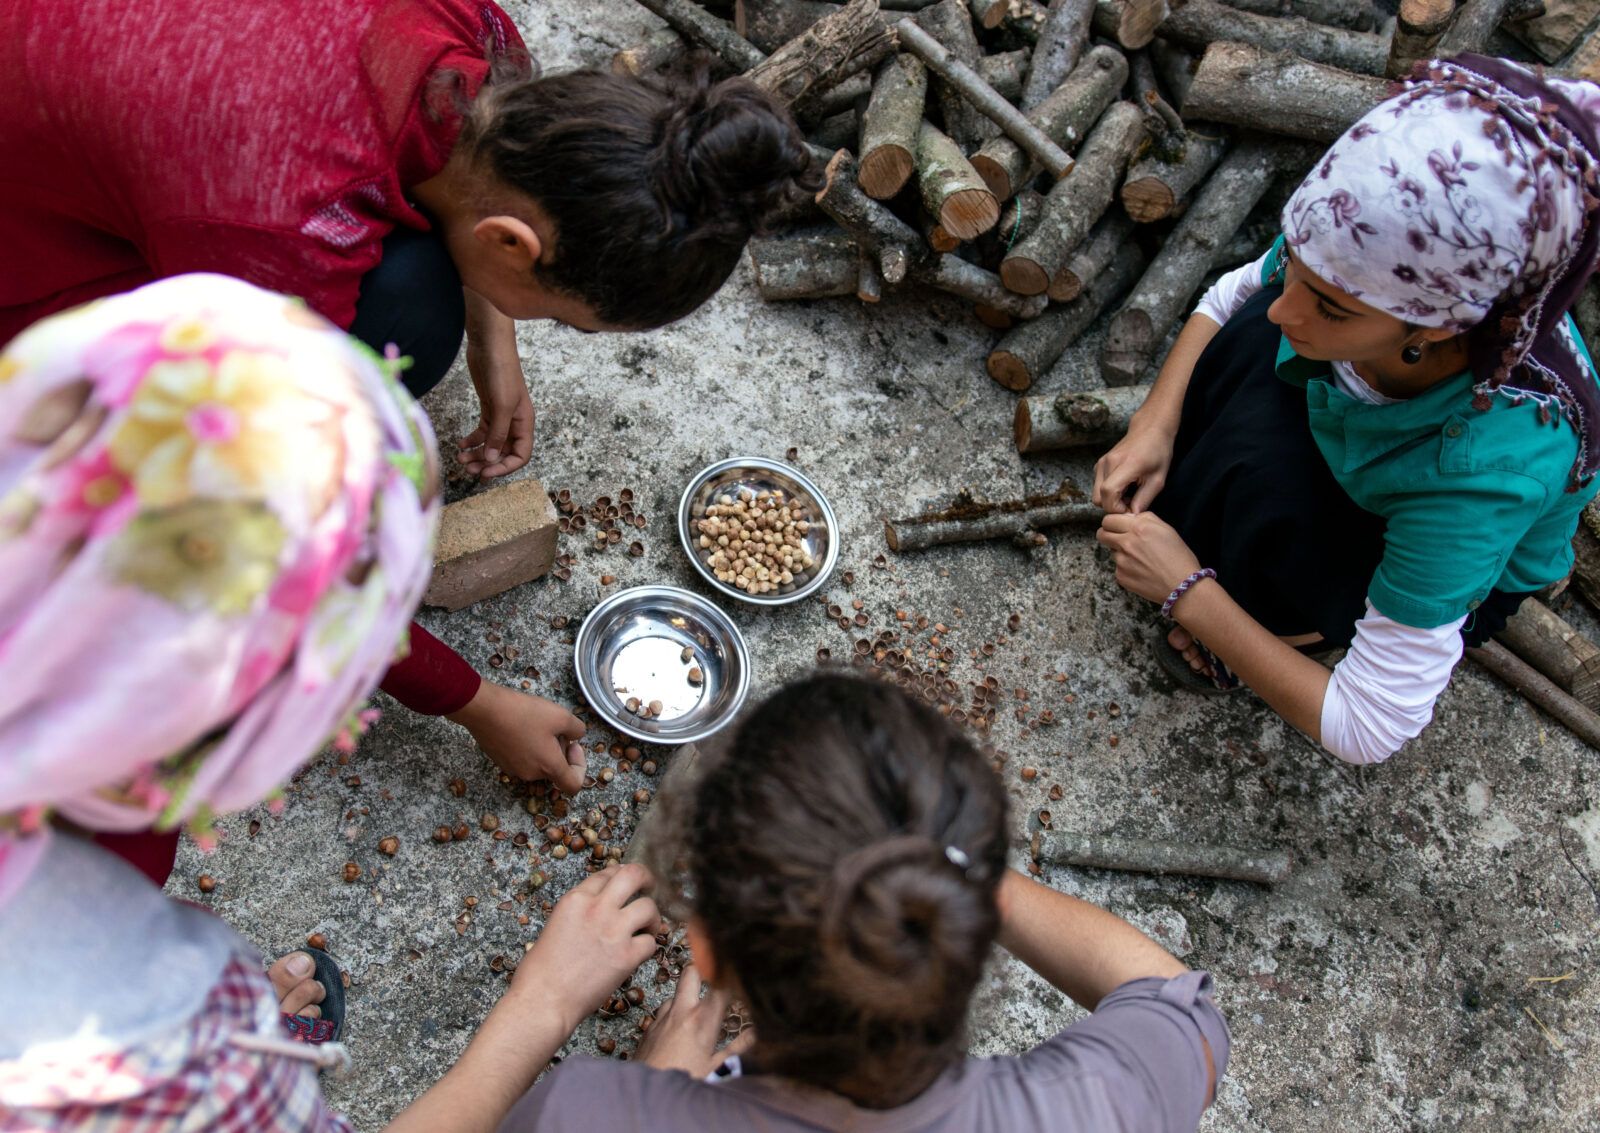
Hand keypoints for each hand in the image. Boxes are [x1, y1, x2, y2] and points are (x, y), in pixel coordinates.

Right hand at [447, 684, 587, 792]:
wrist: (484, 709)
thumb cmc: (525, 713)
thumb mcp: (561, 715)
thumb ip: (577, 729)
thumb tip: (576, 736)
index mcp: (548, 767)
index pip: (573, 785)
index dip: (580, 767)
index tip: (574, 745)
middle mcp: (531, 774)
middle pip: (554, 770)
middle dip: (560, 750)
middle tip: (555, 726)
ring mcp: (513, 769)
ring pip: (538, 762)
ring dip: (544, 747)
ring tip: (538, 723)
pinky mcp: (500, 760)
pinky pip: (522, 757)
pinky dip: (528, 746)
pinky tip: (522, 725)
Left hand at [459, 348, 533, 480]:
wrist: (489, 345)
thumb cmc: (502, 372)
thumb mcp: (501, 405)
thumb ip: (497, 433)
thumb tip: (491, 459)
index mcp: (524, 423)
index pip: (521, 455)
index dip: (505, 467)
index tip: (486, 473)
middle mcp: (514, 422)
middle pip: (504, 452)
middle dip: (487, 463)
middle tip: (468, 470)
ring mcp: (501, 416)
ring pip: (490, 444)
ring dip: (476, 454)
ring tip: (461, 459)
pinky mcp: (488, 409)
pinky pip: (481, 432)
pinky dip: (471, 440)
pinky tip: (460, 444)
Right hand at [512, 864, 660, 1028]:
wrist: (543, 1000)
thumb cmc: (540, 972)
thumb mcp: (554, 926)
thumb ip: (578, 912)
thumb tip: (595, 911)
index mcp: (575, 900)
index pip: (607, 873)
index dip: (621, 875)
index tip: (628, 884)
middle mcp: (596, 909)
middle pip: (633, 875)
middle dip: (646, 879)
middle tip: (650, 888)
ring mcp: (614, 931)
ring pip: (649, 907)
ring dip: (653, 917)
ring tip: (648, 928)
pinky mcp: (626, 956)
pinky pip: (651, 942)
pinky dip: (649, 948)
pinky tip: (640, 954)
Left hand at [637, 965, 754, 1076]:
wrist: (648, 1095)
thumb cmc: (686, 1081)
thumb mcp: (716, 1066)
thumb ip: (738, 1046)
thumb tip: (757, 1033)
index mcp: (704, 1019)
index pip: (721, 981)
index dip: (730, 971)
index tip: (738, 967)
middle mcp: (683, 1011)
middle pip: (691, 971)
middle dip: (702, 968)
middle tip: (713, 974)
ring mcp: (663, 1016)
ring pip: (676, 992)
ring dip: (688, 996)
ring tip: (698, 1011)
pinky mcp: (650, 1026)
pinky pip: (664, 1011)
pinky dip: (674, 1015)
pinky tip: (679, 1030)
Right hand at [1092, 422, 1175, 513]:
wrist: (1150, 429)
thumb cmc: (1158, 452)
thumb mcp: (1158, 479)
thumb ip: (1144, 500)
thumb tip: (1132, 516)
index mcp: (1125, 464)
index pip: (1108, 494)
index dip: (1117, 508)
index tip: (1131, 508)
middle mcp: (1108, 463)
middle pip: (1098, 498)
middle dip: (1113, 506)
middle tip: (1131, 502)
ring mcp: (1101, 462)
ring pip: (1096, 494)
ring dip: (1110, 499)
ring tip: (1128, 493)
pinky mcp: (1099, 464)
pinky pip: (1097, 486)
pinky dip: (1107, 491)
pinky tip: (1123, 486)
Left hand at [1096, 512, 1201, 604]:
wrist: (1183, 586)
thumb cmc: (1179, 557)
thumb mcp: (1166, 529)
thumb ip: (1145, 518)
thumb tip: (1130, 517)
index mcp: (1139, 528)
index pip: (1108, 519)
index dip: (1113, 522)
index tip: (1118, 526)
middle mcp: (1127, 543)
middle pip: (1101, 534)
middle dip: (1108, 534)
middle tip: (1120, 538)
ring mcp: (1121, 561)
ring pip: (1111, 551)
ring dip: (1120, 552)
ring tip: (1140, 558)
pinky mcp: (1121, 576)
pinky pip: (1117, 568)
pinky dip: (1126, 568)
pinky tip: (1141, 570)